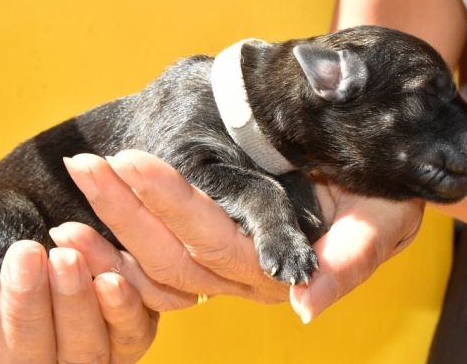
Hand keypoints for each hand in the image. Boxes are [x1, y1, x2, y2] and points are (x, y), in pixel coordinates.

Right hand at [0, 216, 156, 362]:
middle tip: (27, 253)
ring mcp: (79, 361)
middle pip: (22, 359)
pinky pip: (128, 340)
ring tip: (66, 258)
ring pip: (79, 354)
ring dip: (73, 306)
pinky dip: (121, 312)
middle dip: (25, 305)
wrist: (60, 229)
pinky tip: (111, 279)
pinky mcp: (125, 344)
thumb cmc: (0, 246)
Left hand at [63, 150, 423, 322]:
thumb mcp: (383, 221)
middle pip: (172, 251)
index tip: (131, 161)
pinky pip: (155, 261)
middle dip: (125, 206)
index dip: (171, 202)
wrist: (378, 179)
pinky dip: (119, 240)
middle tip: (85, 162)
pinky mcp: (212, 251)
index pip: (216, 239)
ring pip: (156, 259)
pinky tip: (88, 211)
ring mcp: (225, 266)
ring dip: (113, 221)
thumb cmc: (387, 197)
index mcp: (281, 269)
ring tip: (79, 175)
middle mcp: (246, 276)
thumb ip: (351, 260)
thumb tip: (306, 304)